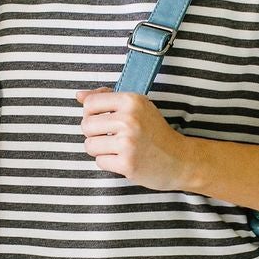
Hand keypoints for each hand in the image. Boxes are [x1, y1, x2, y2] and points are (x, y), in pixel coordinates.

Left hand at [76, 90, 200, 190]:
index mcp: (131, 101)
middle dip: (94, 133)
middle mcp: (129, 119)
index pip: (90, 103)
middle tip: (111, 137)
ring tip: (117, 148)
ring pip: (90, 145)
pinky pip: (99, 161)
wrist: (179, 160)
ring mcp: (128, 142)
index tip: (103, 120)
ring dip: (100, 149)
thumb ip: (107, 98)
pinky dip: (108, 162)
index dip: (91, 113)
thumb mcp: (136, 107)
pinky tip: (123, 159)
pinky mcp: (127, 163)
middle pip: (86, 125)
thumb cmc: (155, 132)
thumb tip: (79, 95)